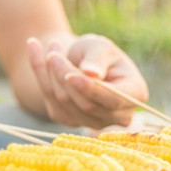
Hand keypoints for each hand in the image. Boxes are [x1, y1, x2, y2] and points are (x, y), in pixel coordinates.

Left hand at [27, 34, 148, 128]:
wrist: (79, 60)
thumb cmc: (96, 51)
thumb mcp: (101, 47)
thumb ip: (97, 59)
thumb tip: (91, 74)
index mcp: (135, 94)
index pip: (113, 99)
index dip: (91, 90)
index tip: (71, 75)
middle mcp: (118, 115)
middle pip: (86, 104)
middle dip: (65, 76)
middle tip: (53, 52)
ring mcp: (94, 123)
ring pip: (66, 103)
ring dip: (51, 74)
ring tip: (52, 50)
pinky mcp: (70, 121)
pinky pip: (51, 102)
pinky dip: (41, 76)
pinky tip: (35, 50)